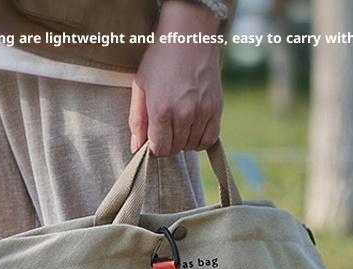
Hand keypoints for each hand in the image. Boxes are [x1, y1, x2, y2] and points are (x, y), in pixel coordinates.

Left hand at [130, 0, 223, 156]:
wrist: (189, 35)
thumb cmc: (160, 59)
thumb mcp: (141, 87)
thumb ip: (137, 120)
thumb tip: (136, 148)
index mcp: (161, 110)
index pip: (160, 149)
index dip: (155, 146)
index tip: (155, 135)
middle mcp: (183, 114)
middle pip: (175, 149)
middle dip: (168, 142)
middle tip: (166, 125)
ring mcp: (202, 112)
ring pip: (191, 146)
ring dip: (183, 140)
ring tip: (179, 122)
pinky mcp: (216, 108)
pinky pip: (209, 139)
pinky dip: (200, 139)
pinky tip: (193, 129)